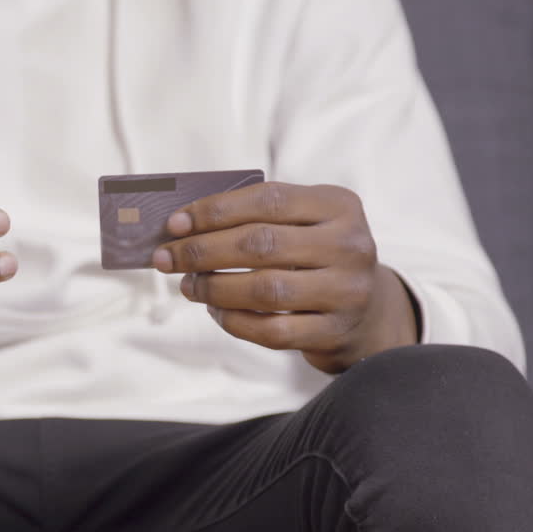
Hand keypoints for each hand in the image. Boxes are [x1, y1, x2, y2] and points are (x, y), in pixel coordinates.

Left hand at [153, 182, 417, 373]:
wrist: (366, 313)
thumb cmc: (314, 258)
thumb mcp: (301, 224)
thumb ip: (253, 217)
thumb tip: (180, 226)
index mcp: (338, 205)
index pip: (268, 199)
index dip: (214, 211)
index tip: (174, 224)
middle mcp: (349, 245)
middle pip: (260, 244)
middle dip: (202, 251)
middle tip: (166, 258)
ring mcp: (346, 291)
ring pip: (264, 290)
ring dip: (213, 289)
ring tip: (188, 286)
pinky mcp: (334, 332)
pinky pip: (271, 330)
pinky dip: (233, 321)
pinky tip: (216, 312)